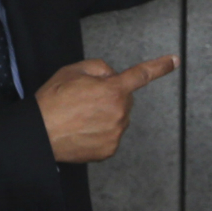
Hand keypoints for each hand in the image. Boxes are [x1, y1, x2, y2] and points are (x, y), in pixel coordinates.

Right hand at [34, 56, 178, 162]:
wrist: (37, 134)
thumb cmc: (51, 101)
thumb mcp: (73, 71)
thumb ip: (100, 68)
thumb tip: (112, 76)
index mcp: (113, 90)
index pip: (142, 74)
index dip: (160, 66)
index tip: (174, 61)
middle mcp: (119, 112)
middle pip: (125, 99)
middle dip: (111, 96)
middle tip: (85, 100)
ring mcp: (116, 133)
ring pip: (118, 118)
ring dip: (106, 115)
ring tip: (79, 117)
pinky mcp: (109, 150)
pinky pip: (112, 135)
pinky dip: (101, 132)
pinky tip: (82, 130)